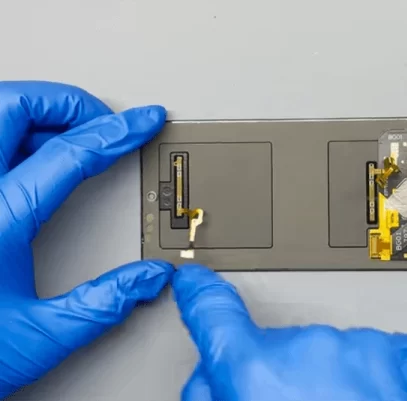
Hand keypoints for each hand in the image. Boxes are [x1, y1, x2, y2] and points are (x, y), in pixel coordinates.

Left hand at [0, 81, 173, 397]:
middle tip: (103, 118)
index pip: (70, 153)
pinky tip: (22, 149)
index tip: (143, 121)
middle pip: (14, 106)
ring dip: (32, 110)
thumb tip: (146, 279)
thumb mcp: (39, 337)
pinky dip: (7, 132)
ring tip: (68, 127)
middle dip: (68, 102)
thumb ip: (101, 305)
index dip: (117, 131)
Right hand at [173, 265, 406, 400]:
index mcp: (256, 374)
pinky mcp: (404, 357)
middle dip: (278, 380)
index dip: (200, 296)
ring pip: (328, 354)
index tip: (194, 281)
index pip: (213, 316)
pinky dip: (375, 376)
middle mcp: (307, 350)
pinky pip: (377, 353)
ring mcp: (361, 348)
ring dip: (330, 382)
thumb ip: (213, 400)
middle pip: (276, 351)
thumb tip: (209, 384)